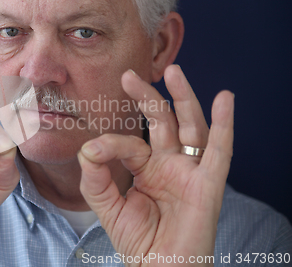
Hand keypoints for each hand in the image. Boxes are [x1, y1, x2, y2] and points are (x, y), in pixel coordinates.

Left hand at [78, 65, 233, 265]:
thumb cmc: (138, 241)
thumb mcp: (107, 206)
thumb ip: (95, 178)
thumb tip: (88, 147)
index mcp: (147, 167)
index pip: (131, 142)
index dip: (112, 142)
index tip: (93, 149)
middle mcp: (170, 164)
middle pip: (162, 122)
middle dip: (147, 97)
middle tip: (128, 75)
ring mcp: (190, 172)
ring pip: (190, 128)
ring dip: (184, 99)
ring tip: (174, 72)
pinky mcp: (208, 186)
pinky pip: (219, 153)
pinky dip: (224, 126)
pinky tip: (225, 99)